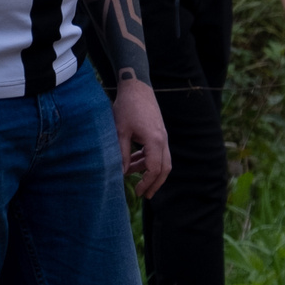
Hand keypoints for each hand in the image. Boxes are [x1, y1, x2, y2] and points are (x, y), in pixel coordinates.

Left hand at [113, 80, 170, 197]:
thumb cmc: (127, 108)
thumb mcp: (120, 131)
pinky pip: (158, 153)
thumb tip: (123, 172)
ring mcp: (163, 137)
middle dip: (155, 183)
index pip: (155, 168)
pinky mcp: (159, 134)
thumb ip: (122, 153)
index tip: (137, 191)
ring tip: (134, 179)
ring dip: (150, 172)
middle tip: (144, 195)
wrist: (138, 88)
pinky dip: (148, 161)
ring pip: (162, 161)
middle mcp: (163, 141)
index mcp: (155, 141)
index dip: (146, 182)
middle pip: (165, 169)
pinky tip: (134, 163)